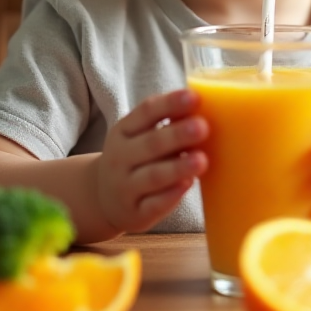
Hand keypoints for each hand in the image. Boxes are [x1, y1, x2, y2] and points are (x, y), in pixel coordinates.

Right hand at [96, 88, 208, 234]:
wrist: (102, 198)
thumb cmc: (137, 158)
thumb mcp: (141, 136)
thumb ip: (169, 123)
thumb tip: (208, 107)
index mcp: (124, 130)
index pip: (146, 112)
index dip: (170, 103)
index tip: (194, 97)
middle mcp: (120, 157)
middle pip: (151, 144)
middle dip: (177, 135)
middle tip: (203, 127)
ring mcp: (125, 187)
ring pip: (152, 176)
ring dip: (177, 167)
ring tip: (201, 160)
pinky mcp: (135, 213)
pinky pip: (152, 205)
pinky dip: (170, 196)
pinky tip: (187, 185)